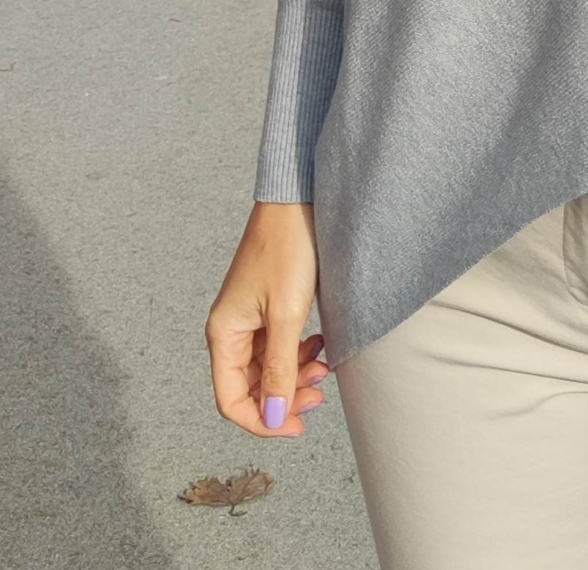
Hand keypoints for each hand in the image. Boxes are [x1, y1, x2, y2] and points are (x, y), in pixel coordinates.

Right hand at [206, 201, 331, 437]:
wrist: (299, 199)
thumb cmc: (289, 248)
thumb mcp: (287, 314)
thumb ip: (280, 369)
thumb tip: (274, 418)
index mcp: (224, 334)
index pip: (231, 401)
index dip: (263, 422)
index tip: (298, 427)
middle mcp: (231, 329)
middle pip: (251, 387)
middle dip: (284, 399)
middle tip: (319, 395)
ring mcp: (250, 317)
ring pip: (268, 367)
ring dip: (294, 376)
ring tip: (324, 368)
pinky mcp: (269, 305)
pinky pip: (278, 345)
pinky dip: (298, 353)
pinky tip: (319, 344)